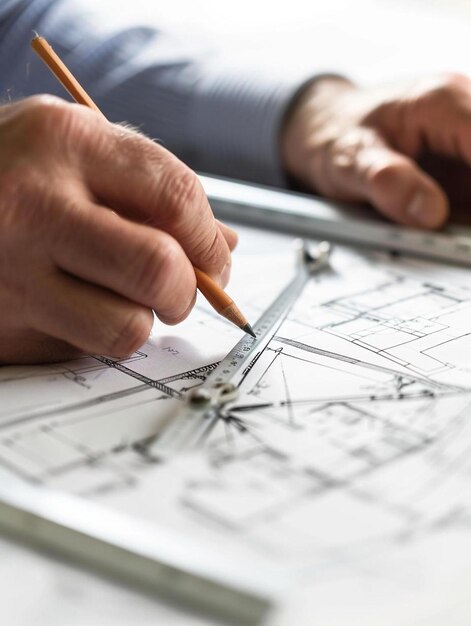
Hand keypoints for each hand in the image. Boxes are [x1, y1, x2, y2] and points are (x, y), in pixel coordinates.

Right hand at [0, 96, 236, 363]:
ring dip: (138, 321)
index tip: (213, 257)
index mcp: (65, 143)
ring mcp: (9, 273)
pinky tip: (66, 304)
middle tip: (175, 290)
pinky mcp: (0, 326)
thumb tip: (223, 245)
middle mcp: (33, 206)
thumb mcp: (75, 150)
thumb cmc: (10, 171)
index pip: (176, 196)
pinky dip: (90, 334)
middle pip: (156, 268)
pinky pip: (79, 349)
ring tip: (117, 298)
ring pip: (123, 329)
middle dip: (185, 290)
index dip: (209, 238)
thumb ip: (151, 190)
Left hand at [281, 73, 470, 228]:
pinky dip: (461, 220)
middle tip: (453, 235)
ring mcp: (466, 141)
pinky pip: (470, 195)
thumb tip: (430, 212)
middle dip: (468, 208)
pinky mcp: (463, 165)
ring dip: (465, 218)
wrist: (325, 129)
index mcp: (442, 102)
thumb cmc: (335, 135)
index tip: (463, 227)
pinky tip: (444, 233)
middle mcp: (464, 113)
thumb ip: (385, 182)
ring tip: (445, 236)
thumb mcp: (348, 160)